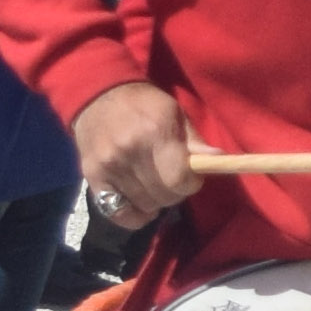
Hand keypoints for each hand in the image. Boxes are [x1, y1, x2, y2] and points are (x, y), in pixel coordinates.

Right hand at [73, 79, 193, 226]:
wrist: (97, 95)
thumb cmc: (143, 104)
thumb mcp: (174, 113)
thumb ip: (195, 141)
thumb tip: (218, 160)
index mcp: (155, 133)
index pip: (179, 179)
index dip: (191, 184)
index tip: (191, 177)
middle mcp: (129, 152)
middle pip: (163, 195)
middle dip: (176, 192)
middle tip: (173, 179)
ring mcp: (108, 166)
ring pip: (144, 204)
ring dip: (156, 201)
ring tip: (155, 185)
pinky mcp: (92, 176)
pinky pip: (117, 212)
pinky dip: (133, 215)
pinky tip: (141, 206)